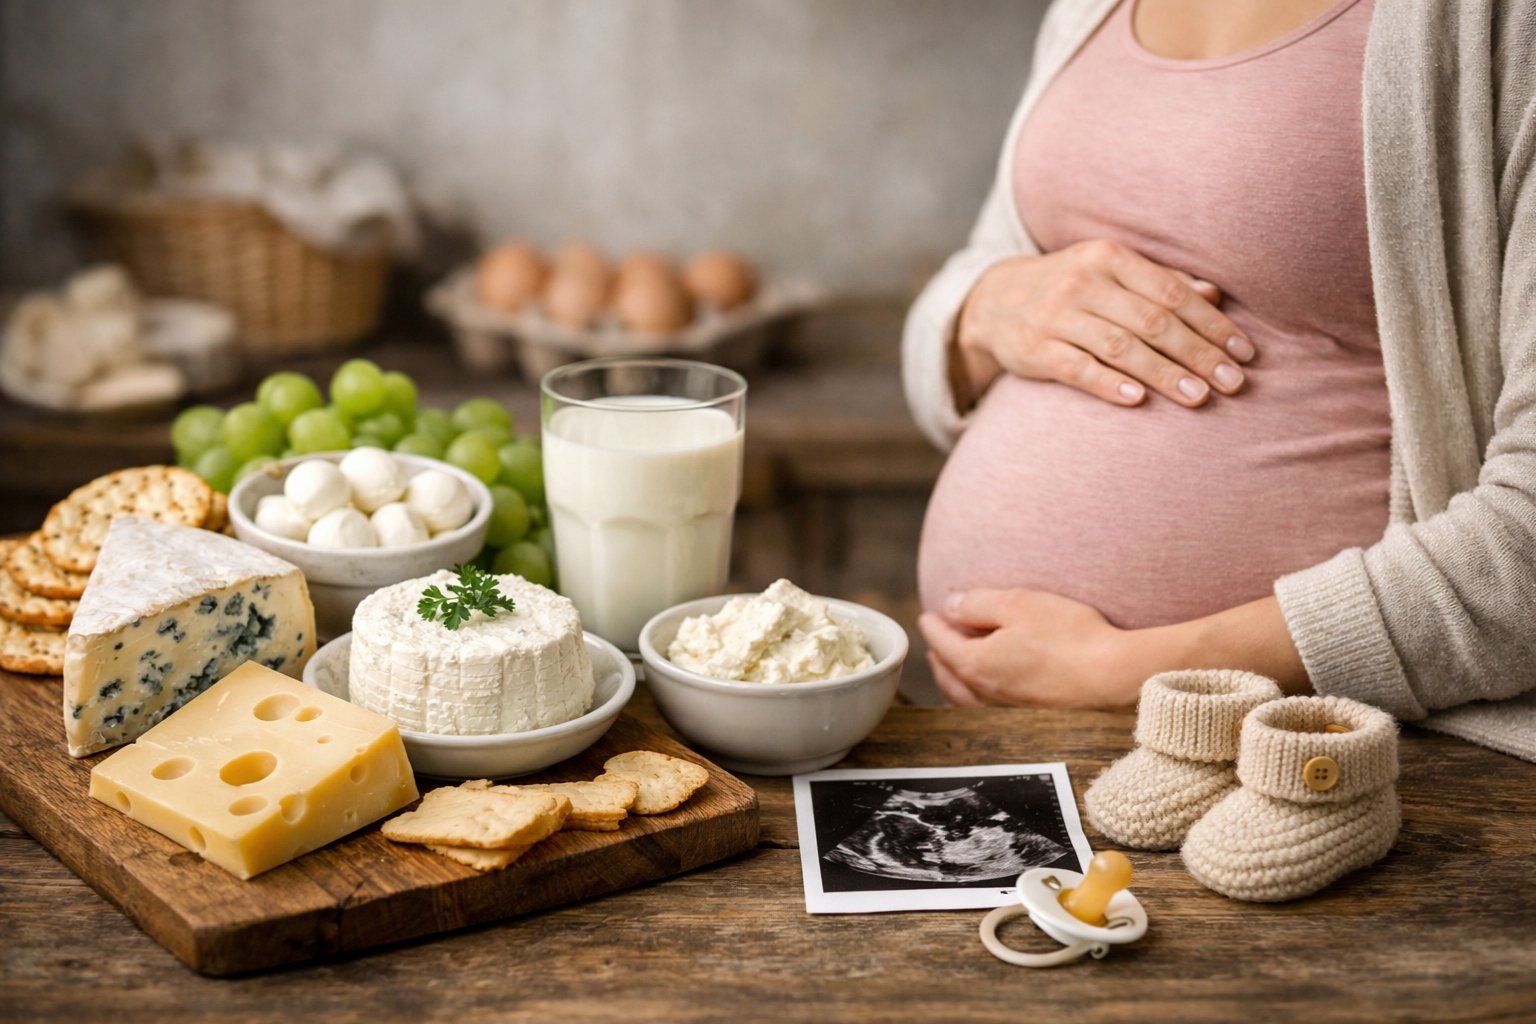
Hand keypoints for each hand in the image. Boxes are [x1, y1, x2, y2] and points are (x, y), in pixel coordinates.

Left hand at [919, 589, 1150, 707]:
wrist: (1114, 676)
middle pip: (947, 672)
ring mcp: (1004, 712)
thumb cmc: (1070, 636)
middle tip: (938, 636)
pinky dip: (972, 697)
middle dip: (938, 652)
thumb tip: (950, 605)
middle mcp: (983, 694)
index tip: (927, 615)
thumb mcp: (1019, 604)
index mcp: (975, 664)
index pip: (941, 642)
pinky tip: (983, 691)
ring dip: (952, 677)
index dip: (933, 624)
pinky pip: (983, 711)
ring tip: (953, 663)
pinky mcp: (1026, 721)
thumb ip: (978, 604)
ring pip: (962, 697)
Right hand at [956, 239, 1255, 408]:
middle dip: (1198, 353)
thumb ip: (1159, 282)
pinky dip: (1109, 384)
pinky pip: (1077, 369)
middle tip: (1232, 383)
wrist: (993, 301)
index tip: (1244, 354)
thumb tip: (1214, 295)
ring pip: (1120, 347)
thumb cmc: (1068, 288)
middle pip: (1152, 321)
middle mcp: (1083, 282)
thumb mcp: (1109, 272)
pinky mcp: (1035, 350)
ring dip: (1164, 373)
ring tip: (1199, 397)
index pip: (1172, 292)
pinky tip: (1139, 400)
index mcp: (1109, 258)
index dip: (1212, 324)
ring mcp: (1056, 316)